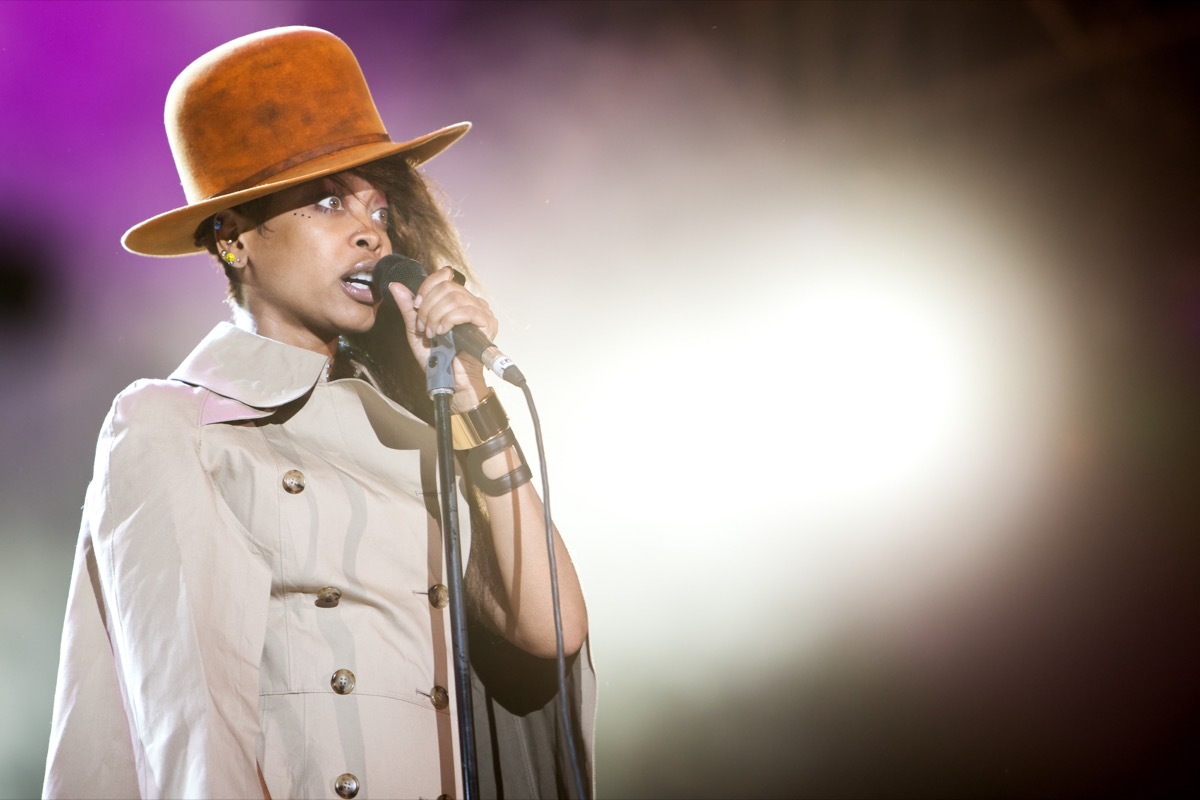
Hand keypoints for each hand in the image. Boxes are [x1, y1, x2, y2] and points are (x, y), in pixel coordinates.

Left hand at [388, 266, 497, 407]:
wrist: (451, 380)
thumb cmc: (438, 359)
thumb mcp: (417, 330)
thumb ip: (408, 308)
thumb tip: (395, 286)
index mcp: (456, 300)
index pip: (443, 277)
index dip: (426, 288)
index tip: (416, 306)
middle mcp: (471, 302)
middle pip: (447, 287)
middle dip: (428, 307)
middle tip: (424, 327)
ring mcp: (481, 312)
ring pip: (455, 297)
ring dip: (437, 315)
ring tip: (433, 333)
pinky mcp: (487, 323)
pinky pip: (466, 311)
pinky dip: (449, 320)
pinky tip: (443, 332)